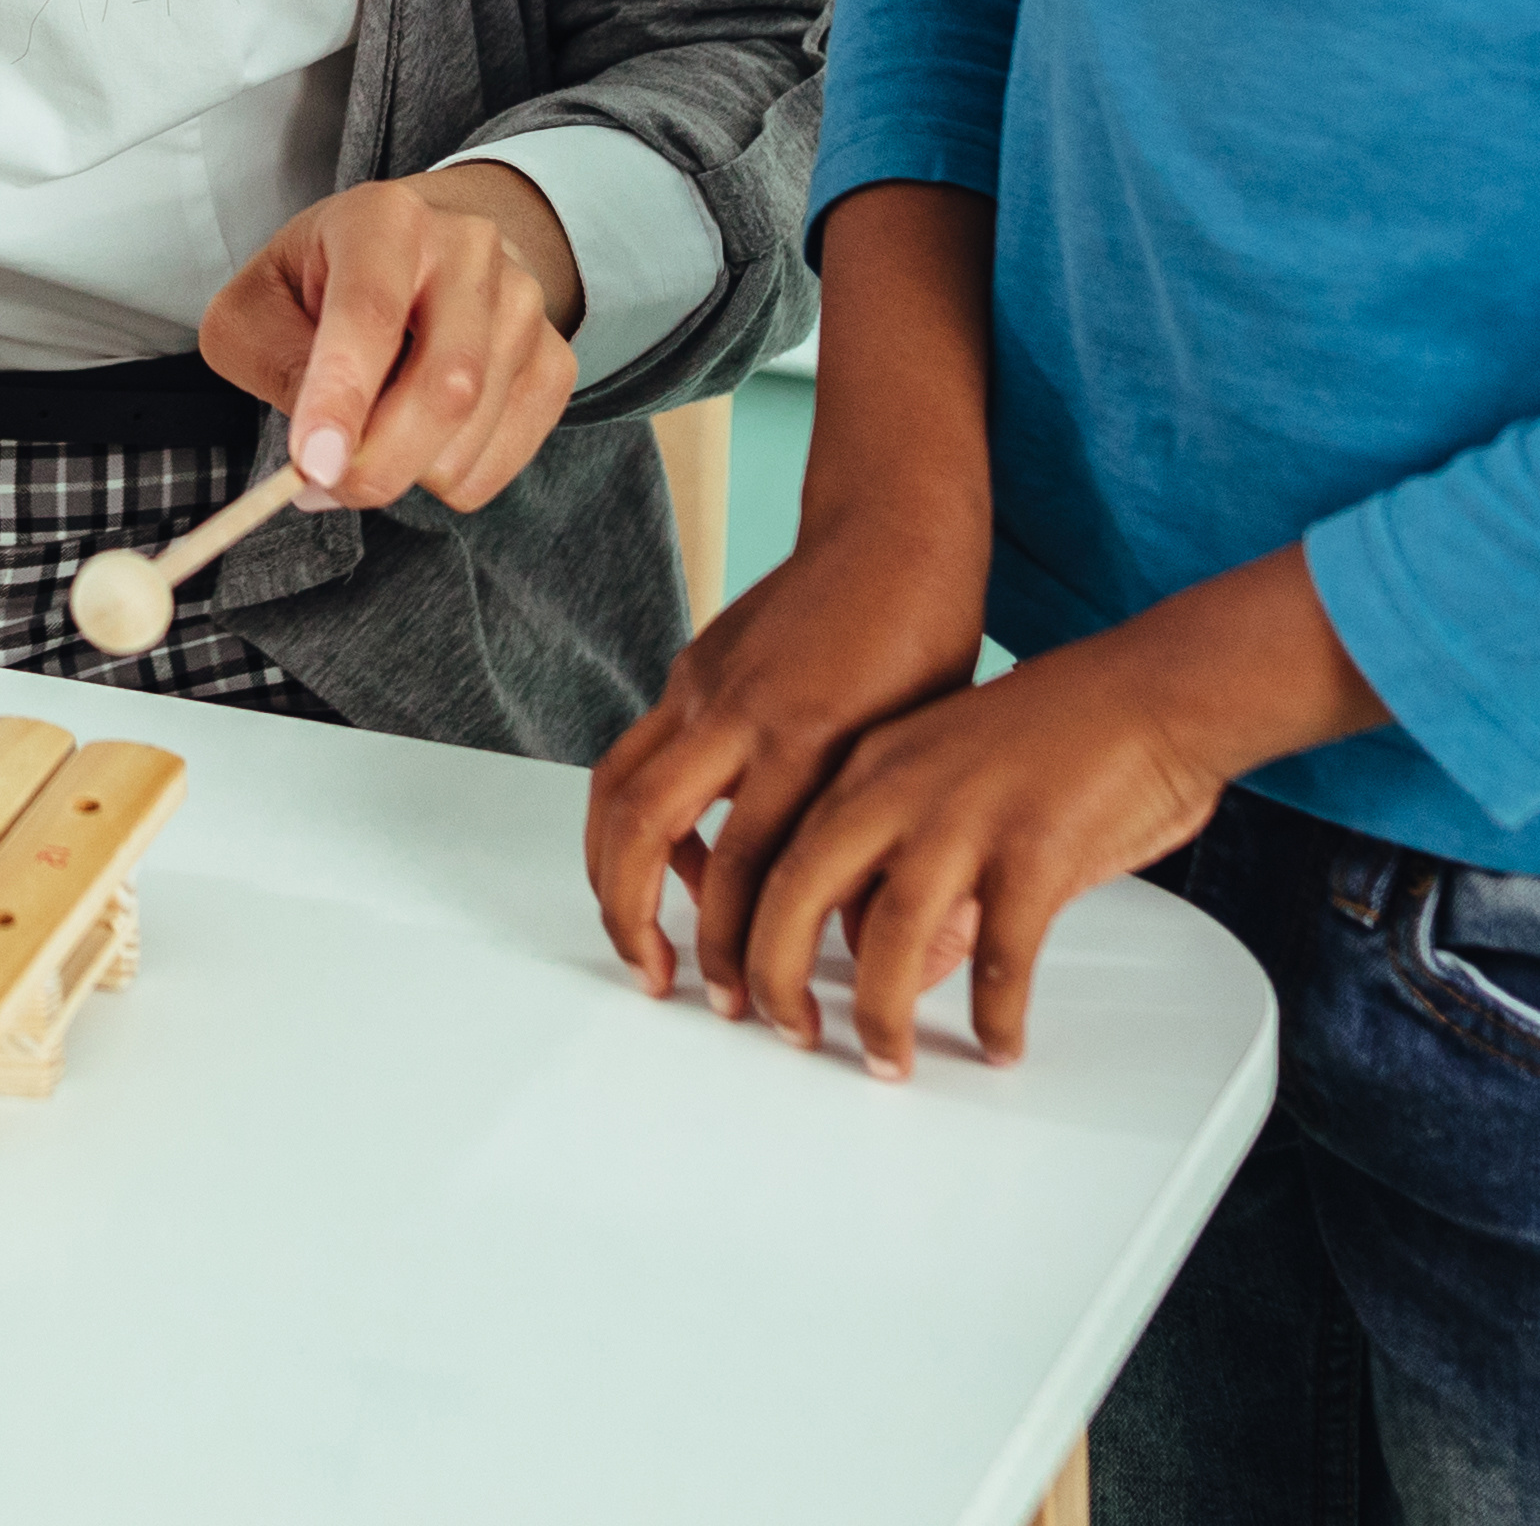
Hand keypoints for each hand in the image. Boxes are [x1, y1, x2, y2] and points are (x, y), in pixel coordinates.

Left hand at [197, 164, 582, 512]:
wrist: (418, 251)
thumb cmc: (320, 282)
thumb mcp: (256, 303)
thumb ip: (270, 361)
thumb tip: (321, 449)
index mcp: (384, 219)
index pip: (369, 312)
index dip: (341, 396)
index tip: (314, 465)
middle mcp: (469, 248)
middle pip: (445, 384)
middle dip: (379, 461)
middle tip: (323, 485)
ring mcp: (524, 302)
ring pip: (474, 431)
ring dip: (408, 469)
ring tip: (368, 434)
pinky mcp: (555, 357)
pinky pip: (507, 457)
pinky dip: (451, 477)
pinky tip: (420, 437)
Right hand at [580, 513, 990, 1013]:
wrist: (893, 531)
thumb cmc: (927, 641)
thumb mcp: (920, 756)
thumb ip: (875, 842)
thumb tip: (850, 947)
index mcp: (805, 735)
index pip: (747, 871)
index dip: (744, 953)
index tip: (760, 1009)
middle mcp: (735, 708)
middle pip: (644, 828)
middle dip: (635, 918)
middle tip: (660, 982)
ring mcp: (700, 683)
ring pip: (616, 787)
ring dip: (612, 870)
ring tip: (639, 934)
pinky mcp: (689, 669)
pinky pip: (639, 755)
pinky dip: (641, 819)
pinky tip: (688, 860)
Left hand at [727, 550, 1379, 1078]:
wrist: (1156, 688)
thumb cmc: (1061, 730)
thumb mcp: (951, 778)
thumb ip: (906, 857)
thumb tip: (884, 948)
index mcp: (871, 762)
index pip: (776, 851)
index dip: (749, 927)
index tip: (749, 981)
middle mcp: (903, 785)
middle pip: (801, 890)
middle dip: (777, 975)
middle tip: (787, 1031)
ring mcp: (969, 817)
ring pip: (892, 936)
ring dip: (882, 1013)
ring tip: (886, 1059)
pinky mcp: (1038, 851)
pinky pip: (1000, 957)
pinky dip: (995, 1012)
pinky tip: (998, 1041)